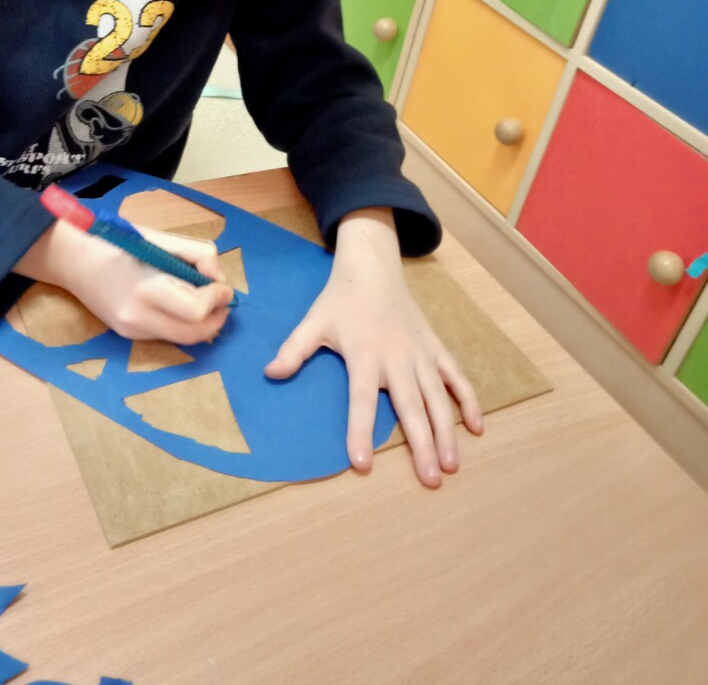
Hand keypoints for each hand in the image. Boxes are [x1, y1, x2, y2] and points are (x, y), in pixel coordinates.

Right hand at [14, 220, 234, 344]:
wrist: (73, 259)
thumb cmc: (118, 242)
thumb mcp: (160, 240)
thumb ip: (196, 256)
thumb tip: (217, 279)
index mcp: (145, 290)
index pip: (195, 310)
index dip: (217, 298)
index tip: (223, 285)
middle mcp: (137, 319)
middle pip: (193, 334)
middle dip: (216, 318)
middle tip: (224, 300)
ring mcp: (131, 331)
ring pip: (182, 339)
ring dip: (203, 324)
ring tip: (207, 302)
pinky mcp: (128, 336)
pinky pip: (166, 335)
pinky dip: (183, 323)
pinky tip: (182, 305)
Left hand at [265, 208, 483, 487]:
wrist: (372, 267)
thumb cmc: (340, 300)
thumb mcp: (313, 322)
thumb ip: (294, 350)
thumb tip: (270, 374)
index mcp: (364, 354)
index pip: (361, 400)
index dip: (360, 431)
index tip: (362, 464)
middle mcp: (397, 357)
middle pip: (410, 407)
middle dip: (422, 445)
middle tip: (430, 480)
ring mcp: (420, 353)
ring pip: (438, 398)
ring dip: (447, 431)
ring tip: (452, 465)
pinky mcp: (436, 347)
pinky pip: (456, 377)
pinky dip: (469, 400)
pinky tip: (478, 427)